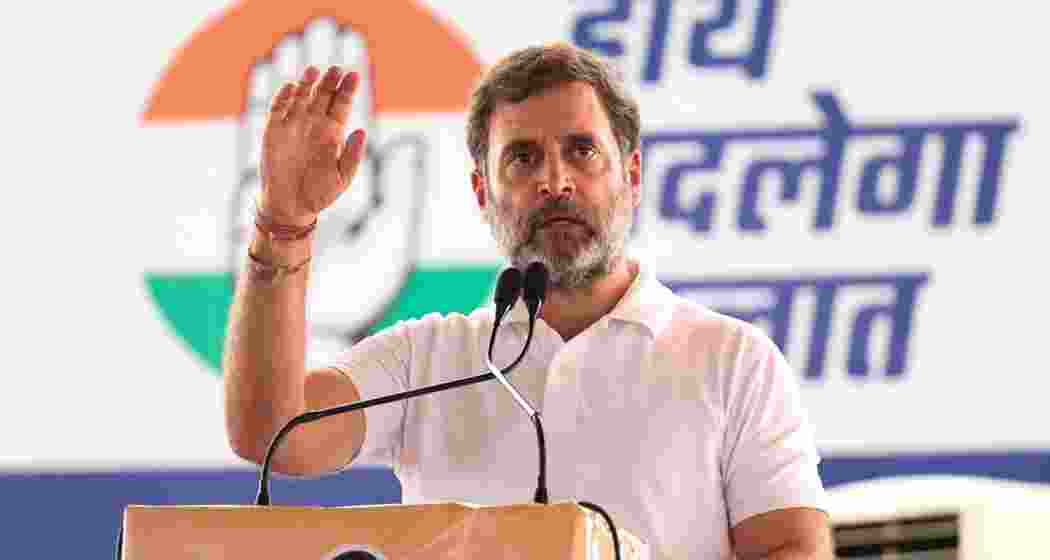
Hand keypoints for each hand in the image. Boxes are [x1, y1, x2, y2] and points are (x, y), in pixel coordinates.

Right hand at [259, 65, 366, 225]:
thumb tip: (361, 131)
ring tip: (315, 71)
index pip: (341, 104)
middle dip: (330, 81)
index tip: (354, 75)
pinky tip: (291, 86)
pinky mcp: (273, 131)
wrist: (291, 206)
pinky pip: (278, 109)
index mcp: (333, 132)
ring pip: (300, 97)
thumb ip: (351, 156)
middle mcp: (313, 124)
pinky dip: (283, 97)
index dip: (347, 89)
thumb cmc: (320, 193)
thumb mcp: (342, 178)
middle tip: (337, 69)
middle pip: (323, 95)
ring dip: (306, 83)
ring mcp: (293, 125)